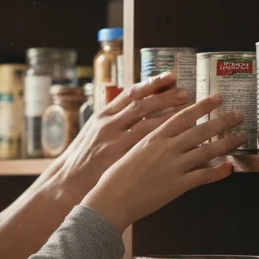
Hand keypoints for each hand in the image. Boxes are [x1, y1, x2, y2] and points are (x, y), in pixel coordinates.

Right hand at [50, 73, 191, 198]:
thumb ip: (113, 118)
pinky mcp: (121, 162)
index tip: (169, 76)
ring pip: (147, 127)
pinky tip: (180, 144)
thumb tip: (133, 105)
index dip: (151, 84)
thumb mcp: (93, 131)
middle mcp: (109, 126)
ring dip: (170, 120)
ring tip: (190, 116)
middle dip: (165, 98)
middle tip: (186, 93)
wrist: (67, 182)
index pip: (130, 94)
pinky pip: (148, 151)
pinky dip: (166, 146)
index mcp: (103, 116)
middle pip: (142, 107)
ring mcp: (115, 144)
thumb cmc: (82, 157)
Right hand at [82, 94, 244, 231]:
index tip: (216, 98)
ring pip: (207, 151)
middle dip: (222, 120)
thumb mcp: (129, 150)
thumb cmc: (115, 177)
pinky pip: (203, 177)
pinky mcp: (177, 186)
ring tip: (241, 136)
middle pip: (200, 130)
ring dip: (227, 142)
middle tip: (239, 114)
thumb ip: (147, 140)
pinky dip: (218, 172)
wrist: (110, 200)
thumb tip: (158, 133)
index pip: (183, 116)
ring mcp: (173, 167)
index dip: (202, 106)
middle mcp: (166, 148)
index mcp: (153, 137)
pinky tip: (229, 168)